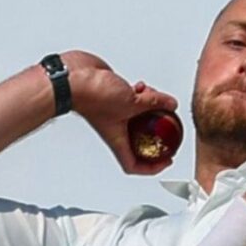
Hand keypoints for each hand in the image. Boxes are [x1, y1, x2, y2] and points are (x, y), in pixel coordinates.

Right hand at [60, 50, 178, 174]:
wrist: (74, 77)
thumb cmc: (91, 96)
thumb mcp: (131, 102)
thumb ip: (155, 102)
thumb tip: (170, 104)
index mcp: (117, 140)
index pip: (135, 165)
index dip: (153, 167)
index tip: (167, 160)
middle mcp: (116, 129)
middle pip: (141, 140)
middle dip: (157, 133)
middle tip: (170, 128)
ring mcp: (115, 113)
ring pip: (139, 118)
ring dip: (151, 108)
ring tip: (155, 99)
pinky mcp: (115, 98)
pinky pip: (134, 100)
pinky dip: (141, 94)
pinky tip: (142, 87)